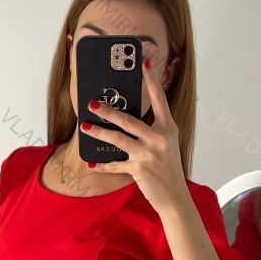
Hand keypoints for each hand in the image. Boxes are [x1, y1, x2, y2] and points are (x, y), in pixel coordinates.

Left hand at [81, 58, 188, 214]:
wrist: (175, 196)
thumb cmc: (169, 169)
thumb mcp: (166, 145)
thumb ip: (153, 131)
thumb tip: (129, 120)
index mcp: (167, 128)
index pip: (159, 99)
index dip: (151, 80)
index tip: (144, 63)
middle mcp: (158, 138)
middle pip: (128, 119)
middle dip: (108, 110)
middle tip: (92, 103)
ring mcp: (148, 154)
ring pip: (118, 139)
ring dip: (99, 132)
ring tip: (85, 126)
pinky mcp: (139, 170)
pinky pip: (115, 166)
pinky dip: (102, 166)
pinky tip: (91, 164)